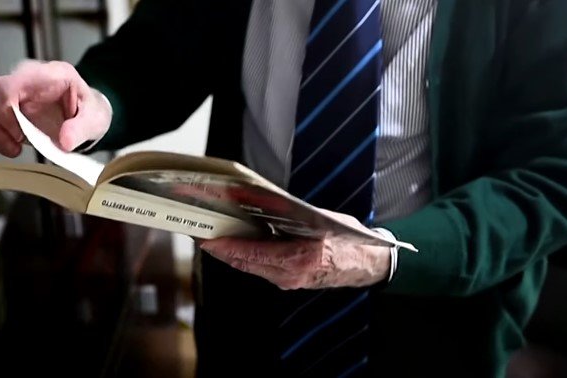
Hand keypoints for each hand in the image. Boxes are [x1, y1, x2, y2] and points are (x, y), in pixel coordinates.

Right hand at [0, 60, 111, 156]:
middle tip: (17, 145)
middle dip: (0, 124)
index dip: (6, 108)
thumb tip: (65, 142)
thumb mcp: (95, 119)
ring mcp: (18, 93)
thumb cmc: (89, 110)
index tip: (20, 134)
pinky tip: (14, 148)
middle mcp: (29, 79)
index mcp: (50, 75)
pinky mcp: (12, 108)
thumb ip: (81, 128)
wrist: (88, 114)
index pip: (12, 83)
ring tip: (14, 150)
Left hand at [199, 211, 390, 289]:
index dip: (225, 246)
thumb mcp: (320, 219)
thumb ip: (289, 214)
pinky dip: (243, 254)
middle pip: (244, 262)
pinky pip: (259, 267)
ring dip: (228, 251)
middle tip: (199, 230)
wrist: (367, 263)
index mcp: (299, 259)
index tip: (206, 237)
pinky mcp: (287, 280)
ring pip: (249, 266)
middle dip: (219, 248)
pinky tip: (232, 241)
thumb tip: (256, 200)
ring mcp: (288, 281)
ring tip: (210, 233)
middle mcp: (290, 275)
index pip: (252, 254)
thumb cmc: (347, 238)